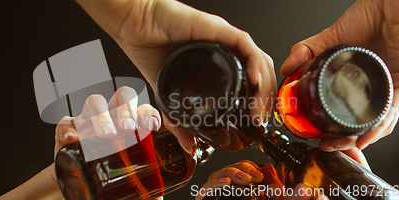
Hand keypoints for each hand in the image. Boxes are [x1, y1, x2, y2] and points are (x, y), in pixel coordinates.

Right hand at [0, 86, 161, 198]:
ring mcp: (89, 121)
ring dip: (102, 115)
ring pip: (95, 102)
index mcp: (131, 126)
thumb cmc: (110, 179)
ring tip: (107, 133)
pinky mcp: (67, 131)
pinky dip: (68, 128)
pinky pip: (65, 122)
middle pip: (121, 96)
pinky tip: (73, 139)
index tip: (151, 127)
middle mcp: (112, 117)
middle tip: (129, 128)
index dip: (149, 112)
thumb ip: (146, 190)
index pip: (144, 109)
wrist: (80, 187)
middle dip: (127, 109)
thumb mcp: (130, 183)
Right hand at [76, 0, 276, 152]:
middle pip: (261, 71)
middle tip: (259, 119)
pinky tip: (255, 81)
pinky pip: (245, 44)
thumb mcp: (166, 95)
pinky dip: (255, 63)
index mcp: (217, 61)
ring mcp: (223, 38)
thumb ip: (178, 119)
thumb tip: (188, 145)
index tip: (255, 120)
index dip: (259, 100)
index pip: (252, 79)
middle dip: (266, 97)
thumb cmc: (147, 48)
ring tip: (258, 107)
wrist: (132, 26)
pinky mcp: (217, 28)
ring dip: (265, 84)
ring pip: (259, 58)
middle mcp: (224, 48)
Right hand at [197, 161, 329, 199]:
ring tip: (244, 180)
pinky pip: (204, 190)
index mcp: (243, 190)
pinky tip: (225, 184)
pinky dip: (214, 184)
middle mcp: (228, 192)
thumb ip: (286, 196)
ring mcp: (216, 197)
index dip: (247, 166)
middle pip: (227, 170)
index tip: (259, 174)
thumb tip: (294, 183)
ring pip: (216, 176)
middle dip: (240, 168)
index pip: (241, 169)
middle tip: (253, 177)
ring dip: (230, 173)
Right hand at [281, 0, 398, 150]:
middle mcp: (374, 87)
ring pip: (379, 122)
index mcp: (357, 81)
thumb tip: (285, 69)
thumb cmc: (368, 16)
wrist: (388, 4)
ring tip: (344, 143)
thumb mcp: (328, 38)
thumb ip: (305, 52)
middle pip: (363, 124)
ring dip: (362, 138)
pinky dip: (378, 124)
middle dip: (346, 141)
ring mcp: (389, 87)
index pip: (346, 112)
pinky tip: (365, 134)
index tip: (318, 138)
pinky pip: (392, 109)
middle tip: (329, 145)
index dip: (332, 129)